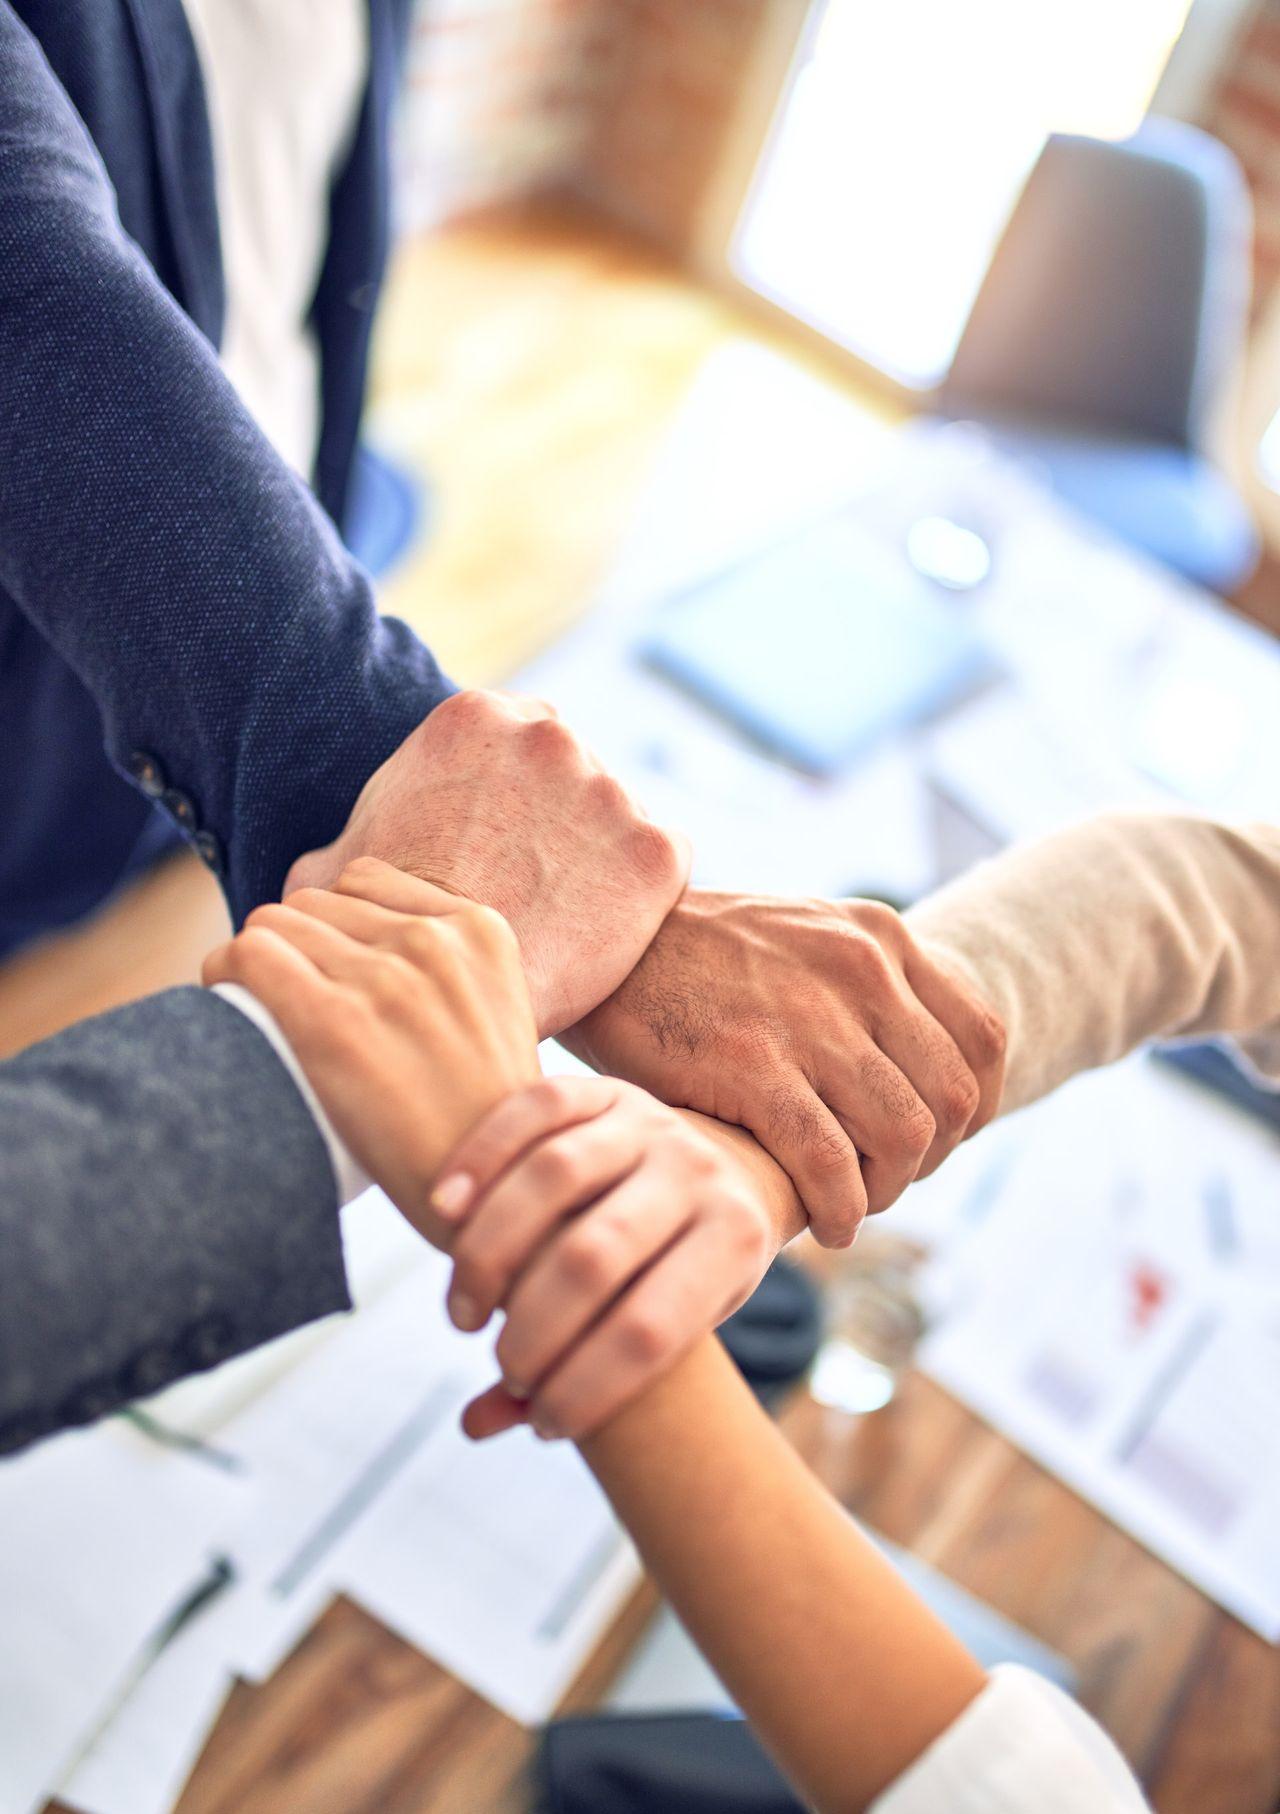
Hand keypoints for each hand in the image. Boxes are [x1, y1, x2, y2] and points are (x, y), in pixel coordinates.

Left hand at [202, 858, 539, 1239]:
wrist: (487, 1198)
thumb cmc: (482, 1125)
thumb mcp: (497, 1017)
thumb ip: (446, 972)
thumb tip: (363, 954)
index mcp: (481, 932)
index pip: (367, 880)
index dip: (336, 925)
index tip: (327, 970)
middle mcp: (434, 942)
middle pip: (315, 903)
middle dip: (295, 946)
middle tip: (288, 1002)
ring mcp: (384, 978)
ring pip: (274, 923)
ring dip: (256, 961)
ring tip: (258, 1010)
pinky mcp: (332, 1020)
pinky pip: (246, 955)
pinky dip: (224, 974)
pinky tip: (228, 1004)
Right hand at [283, 691, 690, 1036]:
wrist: (446, 998)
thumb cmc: (380, 935)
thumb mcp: (331, 873)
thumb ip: (345, 844)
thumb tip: (322, 866)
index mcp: (472, 718)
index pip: (513, 739)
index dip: (508, 795)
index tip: (499, 841)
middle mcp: (549, 736)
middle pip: (571, 768)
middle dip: (558, 817)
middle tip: (532, 881)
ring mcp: (609, 789)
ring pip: (617, 817)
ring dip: (600, 855)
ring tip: (563, 915)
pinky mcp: (656, 850)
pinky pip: (662, 864)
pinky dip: (643, 895)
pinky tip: (603, 932)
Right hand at [429, 1075, 777, 1441]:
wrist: (728, 1169)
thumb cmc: (686, 1271)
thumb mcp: (672, 1326)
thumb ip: (584, 1376)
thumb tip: (477, 1424)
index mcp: (735, 1240)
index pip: (651, 1330)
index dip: (588, 1388)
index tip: (547, 1423)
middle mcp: (700, 1172)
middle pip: (594, 1256)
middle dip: (533, 1329)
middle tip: (502, 1363)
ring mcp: (651, 1121)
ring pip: (554, 1177)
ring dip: (490, 1254)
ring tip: (464, 1313)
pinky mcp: (605, 1088)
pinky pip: (534, 1109)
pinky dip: (480, 1158)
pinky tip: (442, 1212)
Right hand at [561, 891, 1005, 1247]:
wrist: (600, 938)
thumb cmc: (696, 956)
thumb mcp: (802, 937)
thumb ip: (861, 986)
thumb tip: (911, 1066)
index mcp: (880, 938)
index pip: (983, 1038)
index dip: (974, 1107)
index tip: (937, 1141)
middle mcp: (861, 970)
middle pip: (952, 1097)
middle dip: (930, 1159)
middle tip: (883, 1179)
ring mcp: (810, 1017)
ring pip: (904, 1136)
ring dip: (886, 1190)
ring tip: (851, 1204)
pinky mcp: (752, 1064)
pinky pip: (830, 1162)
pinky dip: (840, 1209)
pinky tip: (822, 1223)